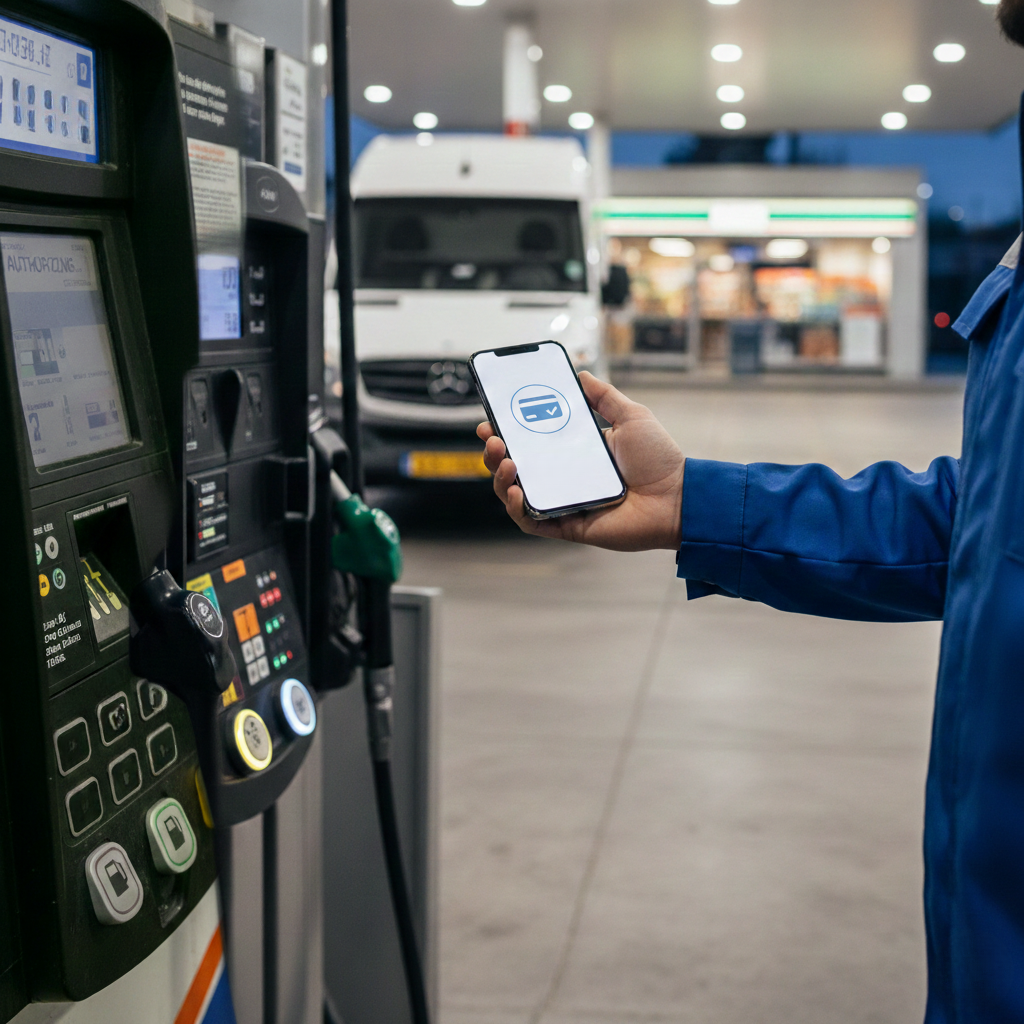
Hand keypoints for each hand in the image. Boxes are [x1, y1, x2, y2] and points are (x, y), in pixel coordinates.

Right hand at [477, 371, 683, 550]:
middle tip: (492, 439)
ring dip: (501, 479)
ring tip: (504, 461)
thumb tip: (580, 374)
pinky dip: (518, 509)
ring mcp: (564, 503)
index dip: (506, 433)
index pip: (530, 443)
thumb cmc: (659, 460)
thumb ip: (604, 396)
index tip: (491, 420)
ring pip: (517, 495)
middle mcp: (565, 478)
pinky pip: (532, 521)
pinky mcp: (568, 525)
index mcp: (574, 453)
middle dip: (494, 454)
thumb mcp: (631, 416)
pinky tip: (517, 492)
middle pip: (516, 469)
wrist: (678, 496)